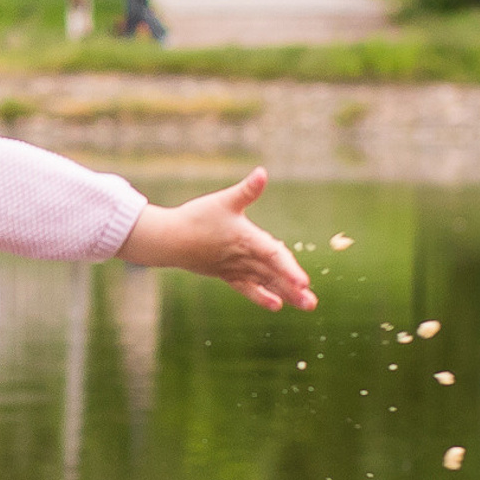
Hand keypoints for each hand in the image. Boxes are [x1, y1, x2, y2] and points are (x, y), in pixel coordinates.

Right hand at [120, 168, 315, 311]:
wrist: (168, 239)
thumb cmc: (196, 217)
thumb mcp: (223, 201)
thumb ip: (247, 190)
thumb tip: (262, 173)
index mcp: (246, 239)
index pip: (272, 256)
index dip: (288, 269)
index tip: (304, 282)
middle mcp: (243, 258)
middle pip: (272, 275)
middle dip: (293, 289)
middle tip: (311, 303)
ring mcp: (235, 268)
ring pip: (265, 283)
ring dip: (285, 294)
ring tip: (306, 306)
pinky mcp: (226, 274)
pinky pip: (247, 288)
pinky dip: (261, 296)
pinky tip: (277, 305)